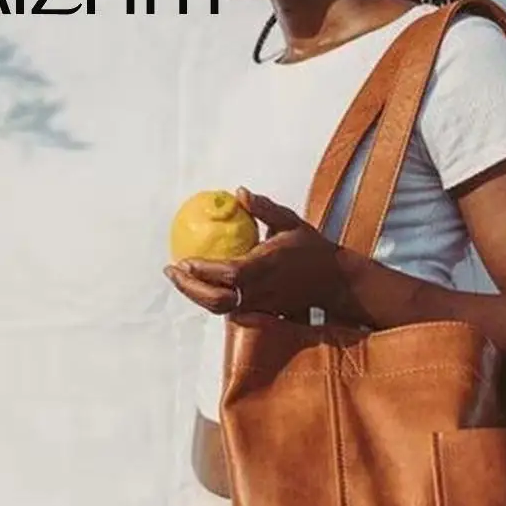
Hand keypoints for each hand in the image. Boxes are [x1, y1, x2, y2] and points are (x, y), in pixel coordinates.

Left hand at [164, 188, 342, 317]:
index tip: (182, 260)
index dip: (202, 270)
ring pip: (221, 309)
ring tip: (181, 279)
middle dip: (189, 289)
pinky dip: (211, 301)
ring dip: (197, 296)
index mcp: (265, 267)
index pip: (227, 273)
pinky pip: (231, 310)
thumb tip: (239, 191)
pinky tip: (200, 288)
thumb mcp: (290, 221)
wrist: (333, 281)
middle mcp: (260, 291)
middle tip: (171, 271)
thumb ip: (264, 208)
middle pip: (217, 300)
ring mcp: (261, 306)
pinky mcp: (262, 314)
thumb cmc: (311, 248)